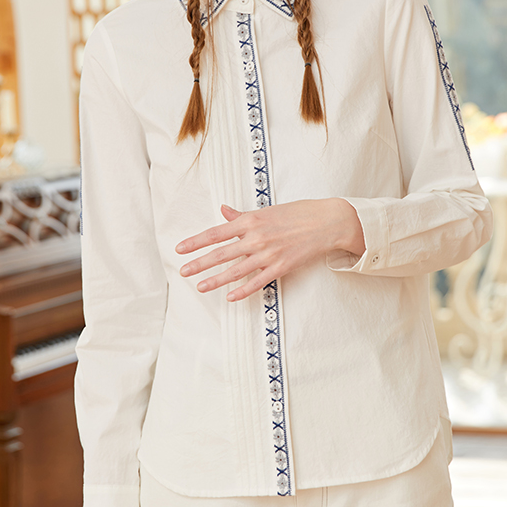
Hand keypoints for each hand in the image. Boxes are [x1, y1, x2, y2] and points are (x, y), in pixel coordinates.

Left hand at [175, 199, 364, 302]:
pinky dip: (243, 290)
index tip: (180, 249)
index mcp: (251, 220)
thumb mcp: (267, 210)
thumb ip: (242, 215)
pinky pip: (257, 282)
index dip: (196, 242)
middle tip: (183, 272)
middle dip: (199, 264)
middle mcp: (256, 238)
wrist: (326, 222)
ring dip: (216, 280)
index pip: (216, 233)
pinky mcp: (281, 267)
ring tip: (201, 286)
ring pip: (236, 270)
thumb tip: (223, 211)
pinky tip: (230, 297)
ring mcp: (268, 254)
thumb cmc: (297, 213)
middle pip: (221, 253)